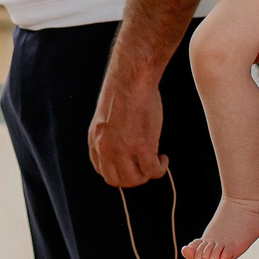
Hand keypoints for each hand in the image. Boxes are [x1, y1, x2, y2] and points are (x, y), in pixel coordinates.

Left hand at [87, 67, 167, 187]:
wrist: (131, 77)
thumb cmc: (123, 91)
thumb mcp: (106, 118)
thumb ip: (110, 136)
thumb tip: (124, 150)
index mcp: (95, 140)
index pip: (103, 170)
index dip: (119, 172)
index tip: (132, 166)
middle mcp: (105, 147)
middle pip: (117, 180)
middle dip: (133, 178)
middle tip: (145, 168)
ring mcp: (122, 148)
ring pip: (134, 180)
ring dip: (146, 175)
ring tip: (155, 163)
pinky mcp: (141, 145)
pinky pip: (152, 170)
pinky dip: (160, 169)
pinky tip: (163, 158)